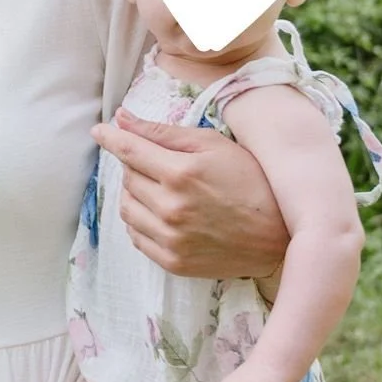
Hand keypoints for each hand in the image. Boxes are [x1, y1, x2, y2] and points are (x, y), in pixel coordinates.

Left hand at [91, 108, 288, 280]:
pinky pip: (136, 236)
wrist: (281, 236)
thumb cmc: (251, 181)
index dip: (111, 137)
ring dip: (136, 193)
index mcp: (180, 173)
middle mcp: (170, 208)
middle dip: (137, 164)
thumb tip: (122, 119)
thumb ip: (164, 133)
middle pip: (128, 177)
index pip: (129, 150)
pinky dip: (141, 220)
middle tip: (162, 163)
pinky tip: (162, 213)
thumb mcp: (213, 145)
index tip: (100, 130)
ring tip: (162, 188)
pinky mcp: (172, 262)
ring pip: (127, 207)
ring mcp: (170, 239)